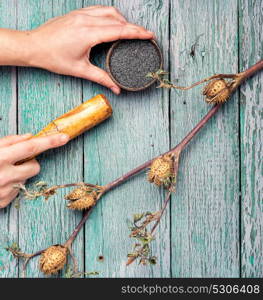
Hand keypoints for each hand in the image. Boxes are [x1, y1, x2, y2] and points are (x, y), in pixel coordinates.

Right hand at [0, 133, 68, 208]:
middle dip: (30, 162)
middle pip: (35, 167)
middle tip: (16, 161)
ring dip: (19, 175)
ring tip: (0, 174)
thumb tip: (29, 137)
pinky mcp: (3, 203)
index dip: (49, 142)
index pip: (31, 147)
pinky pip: (16, 191)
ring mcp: (5, 191)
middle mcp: (4, 175)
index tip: (64, 137)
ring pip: (26, 179)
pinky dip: (11, 186)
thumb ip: (8, 141)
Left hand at [27, 5, 154, 93]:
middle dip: (133, 26)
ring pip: (109, 11)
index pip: (119, 30)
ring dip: (123, 19)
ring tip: (131, 30)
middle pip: (117, 19)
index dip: (136, 32)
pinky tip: (113, 23)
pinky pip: (99, 10)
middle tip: (144, 35)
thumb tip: (116, 89)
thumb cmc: (53, 57)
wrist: (34, 46)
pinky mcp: (77, 13)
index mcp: (88, 33)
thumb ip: (101, 78)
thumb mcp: (80, 70)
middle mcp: (86, 20)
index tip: (149, 35)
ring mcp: (81, 14)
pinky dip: (110, 15)